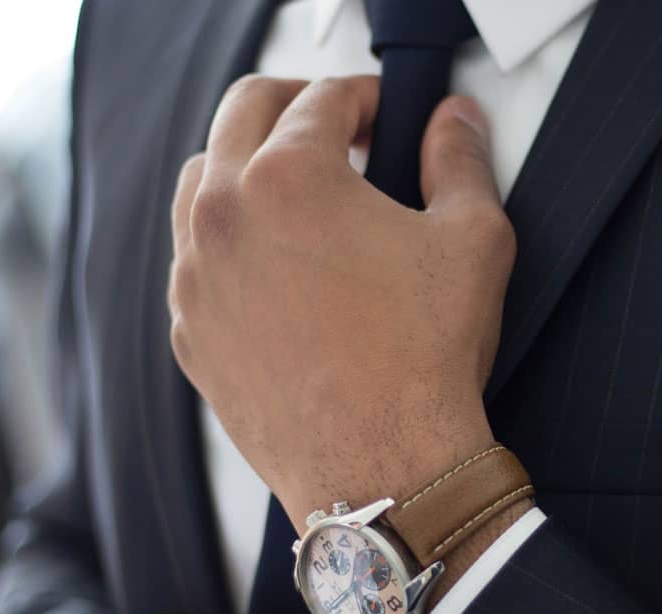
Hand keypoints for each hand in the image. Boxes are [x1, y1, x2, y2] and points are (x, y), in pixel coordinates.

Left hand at [167, 75, 515, 529]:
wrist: (383, 469)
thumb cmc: (427, 359)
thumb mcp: (472, 240)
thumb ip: (461, 160)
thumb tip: (455, 121)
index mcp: (288, 177)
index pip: (321, 97)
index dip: (365, 96)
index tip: (385, 114)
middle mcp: (223, 216)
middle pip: (243, 113)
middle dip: (295, 105)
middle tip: (339, 129)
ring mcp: (195, 278)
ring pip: (201, 181)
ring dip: (248, 165)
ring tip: (299, 192)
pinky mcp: (189, 332)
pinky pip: (194, 260)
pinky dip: (228, 241)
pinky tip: (275, 265)